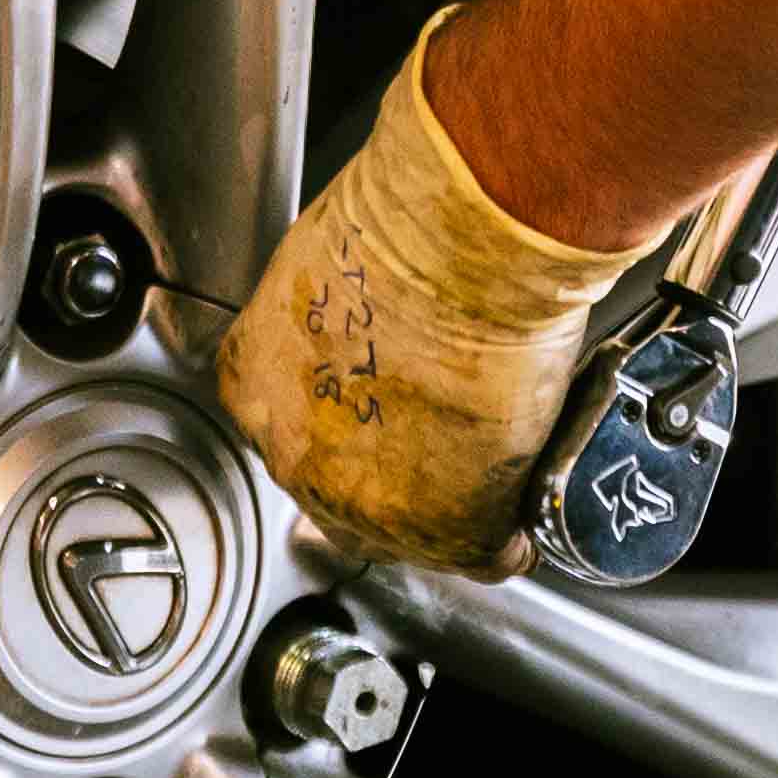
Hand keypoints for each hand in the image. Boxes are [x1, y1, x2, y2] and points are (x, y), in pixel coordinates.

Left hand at [214, 16, 627, 571]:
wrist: (467, 250)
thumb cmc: (412, 225)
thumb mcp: (337, 259)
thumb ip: (345, 315)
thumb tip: (387, 315)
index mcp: (254, 385)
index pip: (295, 428)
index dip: (353, 419)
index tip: (389, 406)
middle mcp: (293, 455)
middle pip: (344, 489)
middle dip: (395, 470)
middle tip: (451, 433)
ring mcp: (365, 503)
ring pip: (411, 529)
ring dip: (453, 505)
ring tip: (498, 463)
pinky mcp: (445, 529)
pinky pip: (480, 552)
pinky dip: (507, 535)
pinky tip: (523, 509)